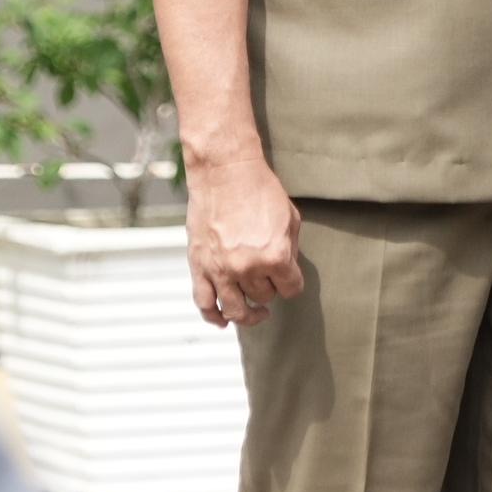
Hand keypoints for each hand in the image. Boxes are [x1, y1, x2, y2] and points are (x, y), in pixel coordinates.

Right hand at [183, 149, 304, 327]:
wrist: (224, 171)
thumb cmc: (260, 190)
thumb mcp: (290, 218)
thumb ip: (290, 250)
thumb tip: (286, 272)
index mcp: (275, 256)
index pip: (291, 289)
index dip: (291, 284)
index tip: (288, 278)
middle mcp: (247, 268)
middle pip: (264, 297)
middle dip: (269, 287)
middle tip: (267, 275)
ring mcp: (221, 269)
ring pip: (236, 310)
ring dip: (247, 314)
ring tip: (254, 312)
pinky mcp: (199, 266)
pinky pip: (204, 303)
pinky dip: (214, 317)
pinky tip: (223, 321)